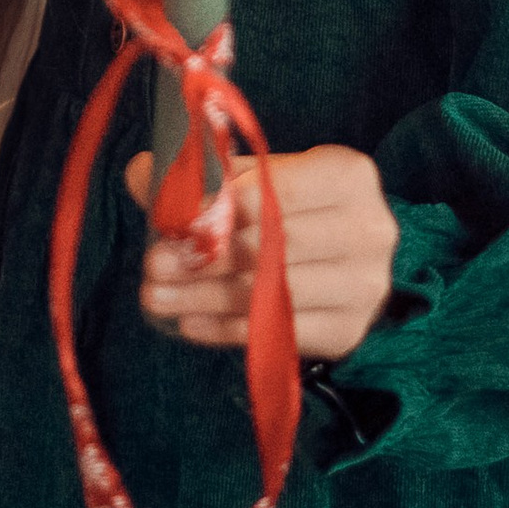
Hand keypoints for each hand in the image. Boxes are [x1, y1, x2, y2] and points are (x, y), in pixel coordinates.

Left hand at [126, 142, 397, 358]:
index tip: (171, 222)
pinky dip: (227, 330)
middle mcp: (368, 229)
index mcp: (349, 174)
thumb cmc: (296, 208)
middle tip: (152, 265)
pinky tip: (188, 322)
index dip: (220, 208)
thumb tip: (140, 173)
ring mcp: (364, 286)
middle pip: (273, 246)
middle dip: (204, 257)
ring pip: (271, 294)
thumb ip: (205, 174)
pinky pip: (277, 334)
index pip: (276, 191)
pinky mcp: (349, 331)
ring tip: (156, 297)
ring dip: (205, 297)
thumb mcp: (260, 177)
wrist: (351, 258)